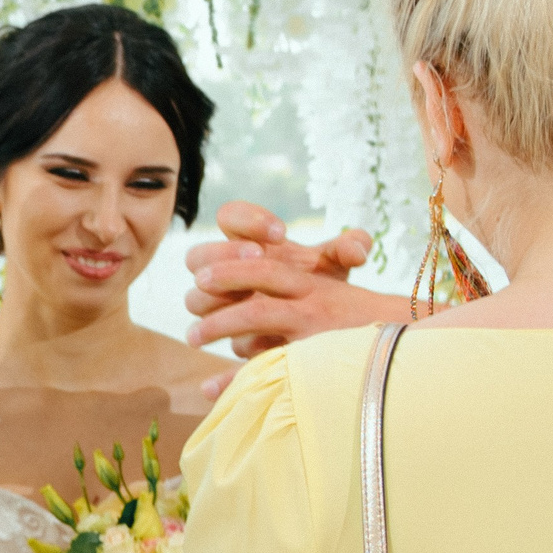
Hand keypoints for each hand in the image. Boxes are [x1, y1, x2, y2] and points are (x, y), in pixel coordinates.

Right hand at [184, 201, 406, 393]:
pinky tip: (252, 336)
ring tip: (248, 300)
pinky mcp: (218, 332)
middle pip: (198, 256)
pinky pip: (204, 329)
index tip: (281, 231)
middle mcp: (222, 270)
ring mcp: (214, 303)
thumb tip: (358, 249)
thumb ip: (348, 249)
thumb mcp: (337, 265)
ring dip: (216, 296)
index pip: (230, 217)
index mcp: (246, 241)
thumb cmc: (318, 285)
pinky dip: (224, 331)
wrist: (312, 325)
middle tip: (258, 258)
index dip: (248, 220)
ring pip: (195, 296)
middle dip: (225, 256)